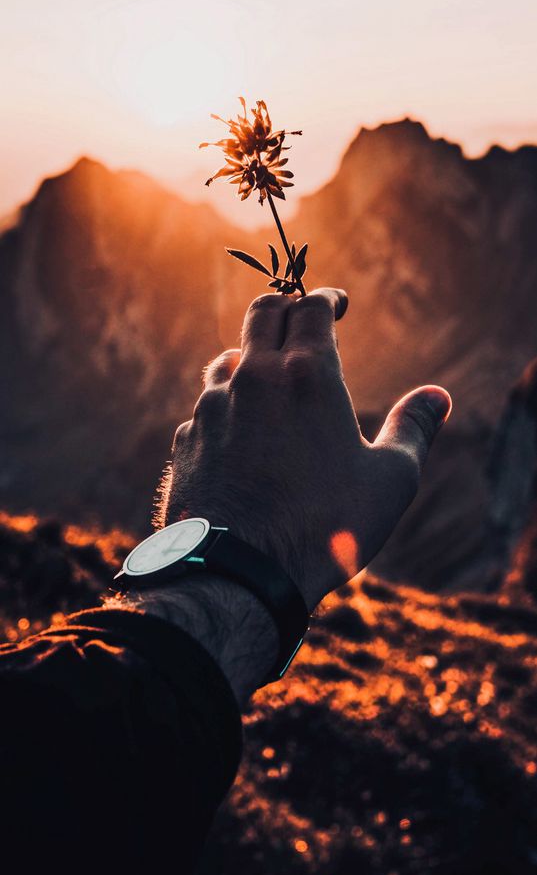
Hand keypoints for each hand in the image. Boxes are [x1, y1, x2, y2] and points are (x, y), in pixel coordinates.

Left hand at [164, 289, 450, 611]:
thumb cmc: (325, 527)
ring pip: (228, 359)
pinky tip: (240, 431)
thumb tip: (437, 397)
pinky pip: (206, 408)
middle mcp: (253, 378)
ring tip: (268, 374)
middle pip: (263, 313)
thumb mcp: (390, 480)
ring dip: (251, 357)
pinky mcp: (185, 441)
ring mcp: (211, 407)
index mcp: (307, 374)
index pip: (311, 306)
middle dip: (285, 306)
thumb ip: (413, 429)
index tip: (336, 304)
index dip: (326, 298)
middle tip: (300, 314)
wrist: (238, 575)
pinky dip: (227, 406)